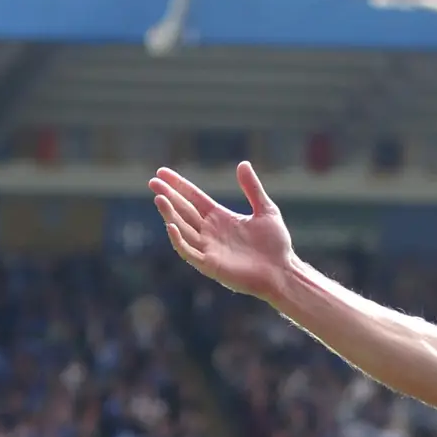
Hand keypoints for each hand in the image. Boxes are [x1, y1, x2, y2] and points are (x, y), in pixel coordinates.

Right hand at [151, 160, 297, 304]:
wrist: (283, 272)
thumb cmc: (276, 244)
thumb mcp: (266, 210)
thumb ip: (252, 188)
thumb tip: (243, 163)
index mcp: (220, 217)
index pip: (193, 198)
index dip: (178, 185)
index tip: (162, 172)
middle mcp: (210, 232)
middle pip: (183, 210)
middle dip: (168, 196)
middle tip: (153, 181)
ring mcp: (208, 248)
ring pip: (182, 228)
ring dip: (170, 214)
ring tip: (160, 198)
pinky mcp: (210, 265)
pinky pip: (188, 252)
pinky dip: (178, 240)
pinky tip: (171, 225)